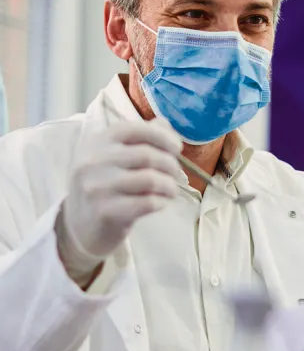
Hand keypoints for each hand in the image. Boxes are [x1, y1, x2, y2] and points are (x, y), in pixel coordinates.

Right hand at [57, 119, 182, 281]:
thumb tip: (164, 124)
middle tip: (176, 173)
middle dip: (170, 164)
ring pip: (149, 179)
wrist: (79, 226)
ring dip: (169, 185)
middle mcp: (93, 161)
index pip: (135, 129)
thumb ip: (139, 138)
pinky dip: (161, 201)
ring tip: (172, 190)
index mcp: (97, 142)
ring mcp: (97, 187)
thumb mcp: (113, 157)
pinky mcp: (105, 212)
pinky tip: (161, 202)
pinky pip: (146, 203)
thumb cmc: (104, 186)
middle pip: (147, 155)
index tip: (176, 149)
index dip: (163, 137)